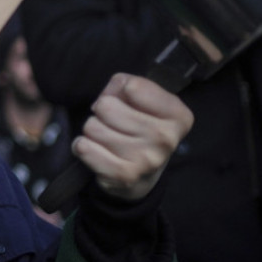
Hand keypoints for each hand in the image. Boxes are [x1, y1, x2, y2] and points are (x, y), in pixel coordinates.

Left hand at [73, 73, 193, 200]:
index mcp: (178, 116)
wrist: (143, 174)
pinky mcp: (124, 176)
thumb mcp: (142, 99)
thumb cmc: (140, 127)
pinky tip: (97, 150)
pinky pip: (84, 148)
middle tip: (112, 122)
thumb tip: (106, 97)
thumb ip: (125, 85)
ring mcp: (146, 160)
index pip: (133, 86)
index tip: (129, 103)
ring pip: (92, 126)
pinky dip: (83, 146)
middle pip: (106, 106)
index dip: (122, 90)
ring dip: (93, 129)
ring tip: (107, 136)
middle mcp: (167, 139)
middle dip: (102, 110)